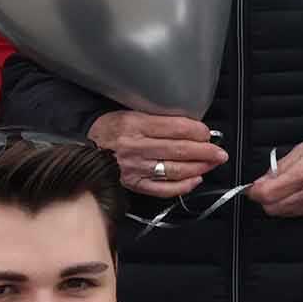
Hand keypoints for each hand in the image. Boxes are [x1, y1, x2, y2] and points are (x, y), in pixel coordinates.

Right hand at [93, 106, 226, 198]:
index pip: (175, 128)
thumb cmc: (109, 128)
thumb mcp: (129, 112)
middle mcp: (136, 147)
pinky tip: (195, 180)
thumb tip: (189, 126)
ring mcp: (135, 169)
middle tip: (220, 152)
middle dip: (206, 151)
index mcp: (134, 124)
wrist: (81, 148)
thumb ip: (156, 119)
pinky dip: (182, 186)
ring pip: (175, 169)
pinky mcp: (133, 184)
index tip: (208, 133)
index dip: (197, 131)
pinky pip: (163, 189)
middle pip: (180, 150)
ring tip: (212, 164)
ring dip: (199, 167)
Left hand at [248, 139, 302, 218]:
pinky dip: (296, 206)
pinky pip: (299, 215)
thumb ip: (275, 170)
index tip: (252, 189)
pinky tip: (302, 194)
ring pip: (285, 214)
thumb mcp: (297, 152)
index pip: (268, 193)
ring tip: (289, 189)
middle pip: (273, 208)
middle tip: (271, 188)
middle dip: (267, 199)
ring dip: (282, 203)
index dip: (255, 192)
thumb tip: (258, 185)